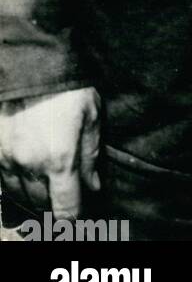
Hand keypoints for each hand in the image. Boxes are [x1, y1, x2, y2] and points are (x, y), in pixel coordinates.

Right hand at [0, 88, 100, 217]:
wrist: (34, 63)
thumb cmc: (69, 88)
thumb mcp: (92, 117)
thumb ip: (91, 156)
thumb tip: (93, 187)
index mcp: (60, 159)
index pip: (65, 208)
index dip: (73, 217)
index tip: (79, 214)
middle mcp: (30, 165)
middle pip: (40, 205)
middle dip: (55, 204)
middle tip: (66, 193)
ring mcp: (7, 158)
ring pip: (18, 196)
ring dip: (33, 196)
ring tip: (47, 184)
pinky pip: (2, 180)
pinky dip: (15, 183)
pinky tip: (27, 173)